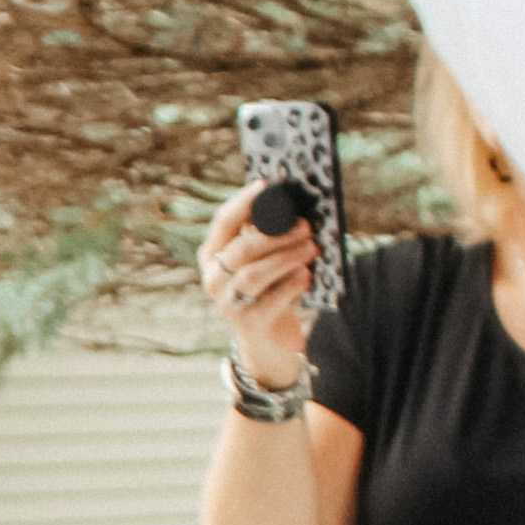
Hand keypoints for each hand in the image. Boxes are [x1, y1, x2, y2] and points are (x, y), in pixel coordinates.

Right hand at [197, 179, 318, 392]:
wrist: (270, 340)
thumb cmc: (271, 288)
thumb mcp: (264, 261)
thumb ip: (268, 237)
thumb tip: (295, 206)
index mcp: (213, 255)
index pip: (223, 223)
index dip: (244, 202)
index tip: (267, 185)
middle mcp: (213, 279)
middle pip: (241, 250)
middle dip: (275, 234)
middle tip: (306, 225)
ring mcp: (227, 303)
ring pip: (253, 274)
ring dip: (286, 258)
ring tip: (312, 249)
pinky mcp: (248, 325)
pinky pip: (271, 300)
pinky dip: (292, 285)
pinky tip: (307, 276)